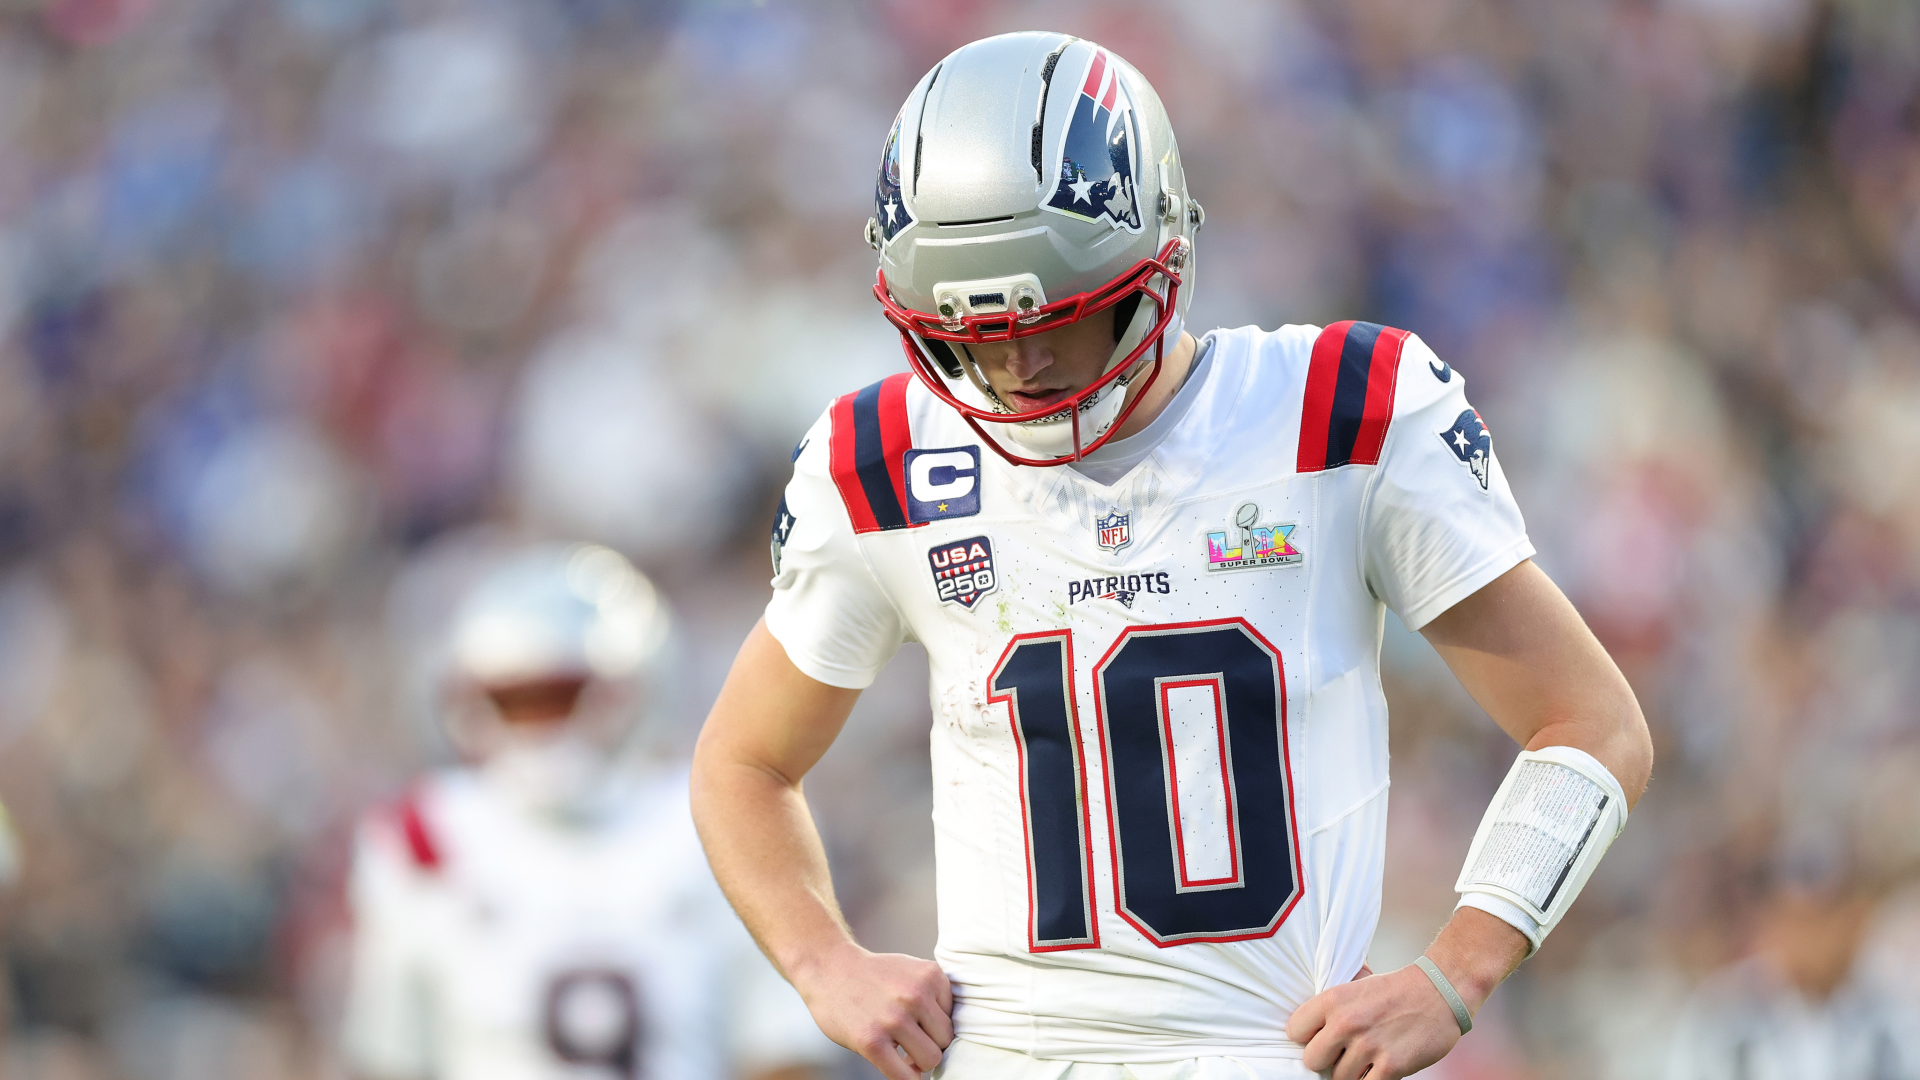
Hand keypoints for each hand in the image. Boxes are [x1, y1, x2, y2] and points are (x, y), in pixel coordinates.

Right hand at [789, 944, 952, 1078]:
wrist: (828, 968)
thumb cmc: (873, 975)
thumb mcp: (911, 970)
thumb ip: (934, 996)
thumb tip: (949, 1041)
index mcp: (930, 976)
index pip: (953, 1017)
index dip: (934, 1025)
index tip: (917, 1021)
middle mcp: (915, 995)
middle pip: (945, 1041)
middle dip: (929, 1044)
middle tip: (910, 1040)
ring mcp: (893, 1019)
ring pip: (930, 1060)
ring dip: (917, 1062)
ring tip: (902, 1052)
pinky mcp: (872, 1041)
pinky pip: (903, 1077)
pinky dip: (906, 1079)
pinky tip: (897, 1067)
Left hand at [1285, 963, 1461, 1079]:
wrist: (1439, 991)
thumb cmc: (1395, 989)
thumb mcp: (1356, 982)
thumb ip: (1331, 1002)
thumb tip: (1307, 1020)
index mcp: (1333, 999)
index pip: (1295, 1031)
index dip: (1308, 1038)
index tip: (1321, 1038)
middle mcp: (1347, 1022)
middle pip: (1312, 1061)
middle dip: (1326, 1060)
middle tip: (1342, 1053)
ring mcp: (1369, 1046)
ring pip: (1339, 1078)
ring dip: (1351, 1073)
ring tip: (1366, 1059)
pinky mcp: (1392, 1066)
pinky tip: (1378, 1070)